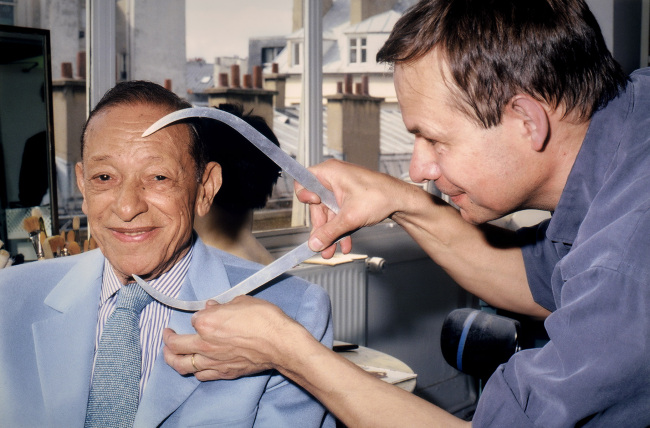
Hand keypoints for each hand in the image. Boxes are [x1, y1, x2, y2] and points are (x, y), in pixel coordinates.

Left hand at [163, 296, 301, 380]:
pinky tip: (195, 367)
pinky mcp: (224, 372)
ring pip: (182, 365)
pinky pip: (200, 375)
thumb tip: (213, 306)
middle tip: (167, 334)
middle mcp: (204, 344)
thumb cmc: (264, 319)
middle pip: (175, 345)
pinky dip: (194, 371)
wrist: (280, 343)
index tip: (206, 312)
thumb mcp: (243, 302)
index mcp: (206, 322)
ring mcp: (213, 361)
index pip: (194, 318)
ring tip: (170, 354)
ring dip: (172, 359)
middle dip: (168, 339)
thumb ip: (224, 305)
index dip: (200, 314)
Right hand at [295, 159, 406, 257]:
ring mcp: (341, 189)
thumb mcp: (350, 217)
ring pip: (328, 213)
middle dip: (321, 228)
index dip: (304, 196)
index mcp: (329, 173)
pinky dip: (340, 228)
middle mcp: (333, 179)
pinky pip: (338, 214)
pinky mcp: (349, 198)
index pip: (303, 181)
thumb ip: (329, 232)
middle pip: (316, 205)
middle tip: (321, 245)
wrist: (401, 200)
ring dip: (331, 233)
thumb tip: (314, 243)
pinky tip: (344, 243)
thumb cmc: (380, 196)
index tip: (313, 206)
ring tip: (331, 251)